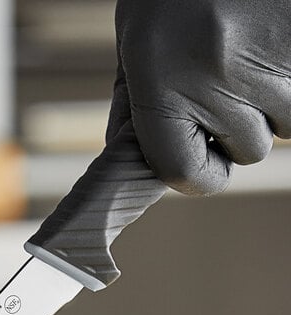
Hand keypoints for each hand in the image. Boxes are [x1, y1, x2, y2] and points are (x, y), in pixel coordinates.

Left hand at [107, 0, 290, 194]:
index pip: (184, 172)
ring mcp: (274, 55)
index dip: (200, 175)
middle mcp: (215, 71)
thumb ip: (133, 109)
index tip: (205, 162)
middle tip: (228, 77)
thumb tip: (134, 161)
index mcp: (161, 77)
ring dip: (273, 101)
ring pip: (287, 124)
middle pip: (245, 149)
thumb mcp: (136, 46)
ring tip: (252, 52)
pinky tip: (273, 45)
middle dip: (239, 125)